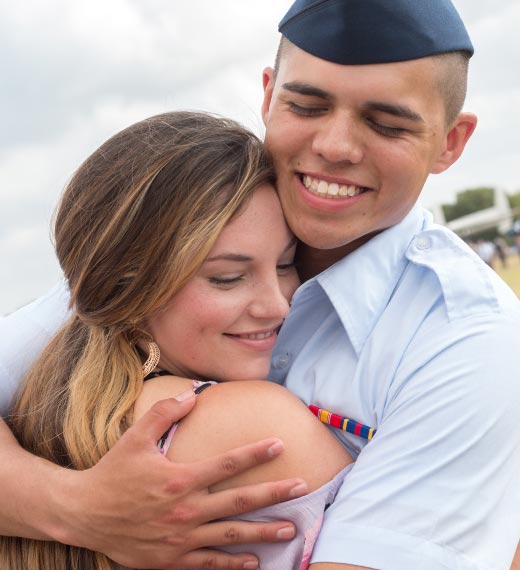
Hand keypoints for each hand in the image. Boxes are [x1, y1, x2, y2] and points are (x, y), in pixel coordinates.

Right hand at [51, 393, 306, 568]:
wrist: (84, 515)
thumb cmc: (112, 473)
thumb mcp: (134, 437)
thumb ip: (164, 413)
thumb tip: (193, 395)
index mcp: (179, 478)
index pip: (227, 463)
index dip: (256, 453)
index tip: (279, 444)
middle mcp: (185, 509)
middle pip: (239, 501)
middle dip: (273, 493)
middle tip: (301, 486)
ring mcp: (181, 538)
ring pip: (231, 535)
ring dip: (264, 532)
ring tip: (290, 527)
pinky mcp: (172, 559)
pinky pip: (209, 563)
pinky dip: (233, 564)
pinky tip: (254, 562)